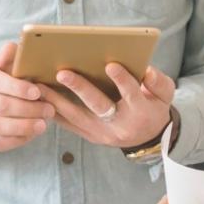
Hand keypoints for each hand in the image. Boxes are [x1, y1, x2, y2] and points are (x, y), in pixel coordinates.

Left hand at [41, 63, 175, 149]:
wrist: (147, 138)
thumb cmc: (153, 108)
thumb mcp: (164, 95)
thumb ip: (158, 82)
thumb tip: (146, 70)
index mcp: (140, 111)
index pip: (131, 94)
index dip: (122, 80)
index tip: (111, 65)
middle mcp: (119, 124)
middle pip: (99, 106)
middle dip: (80, 88)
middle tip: (62, 73)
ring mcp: (101, 132)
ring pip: (76, 116)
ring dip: (56, 100)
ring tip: (38, 85)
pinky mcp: (88, 135)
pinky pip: (68, 124)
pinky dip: (53, 111)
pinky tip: (39, 98)